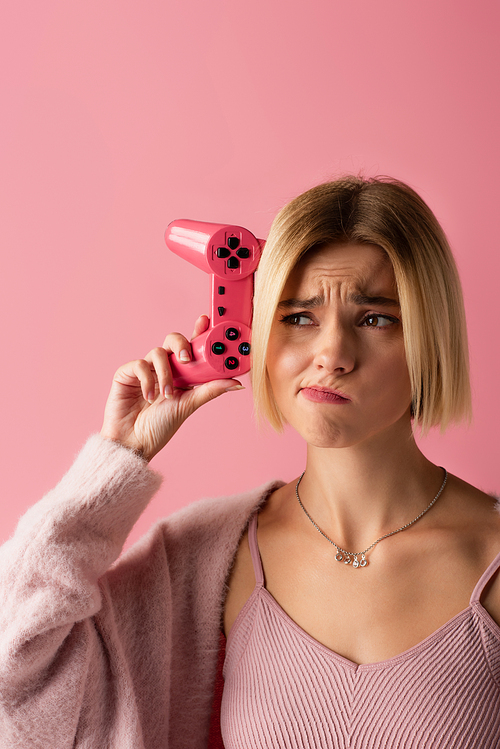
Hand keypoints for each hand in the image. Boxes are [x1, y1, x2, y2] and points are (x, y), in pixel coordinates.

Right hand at [100, 315, 242, 460]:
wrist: (135, 443)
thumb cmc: (160, 426)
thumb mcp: (189, 405)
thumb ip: (210, 391)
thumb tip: (237, 383)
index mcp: (180, 374)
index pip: (190, 348)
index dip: (198, 332)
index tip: (206, 320)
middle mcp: (163, 368)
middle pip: (172, 340)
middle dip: (181, 344)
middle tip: (187, 359)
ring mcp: (144, 370)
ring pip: (157, 353)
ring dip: (165, 374)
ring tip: (167, 395)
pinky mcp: (126, 374)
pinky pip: (139, 365)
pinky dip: (147, 381)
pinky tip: (150, 397)